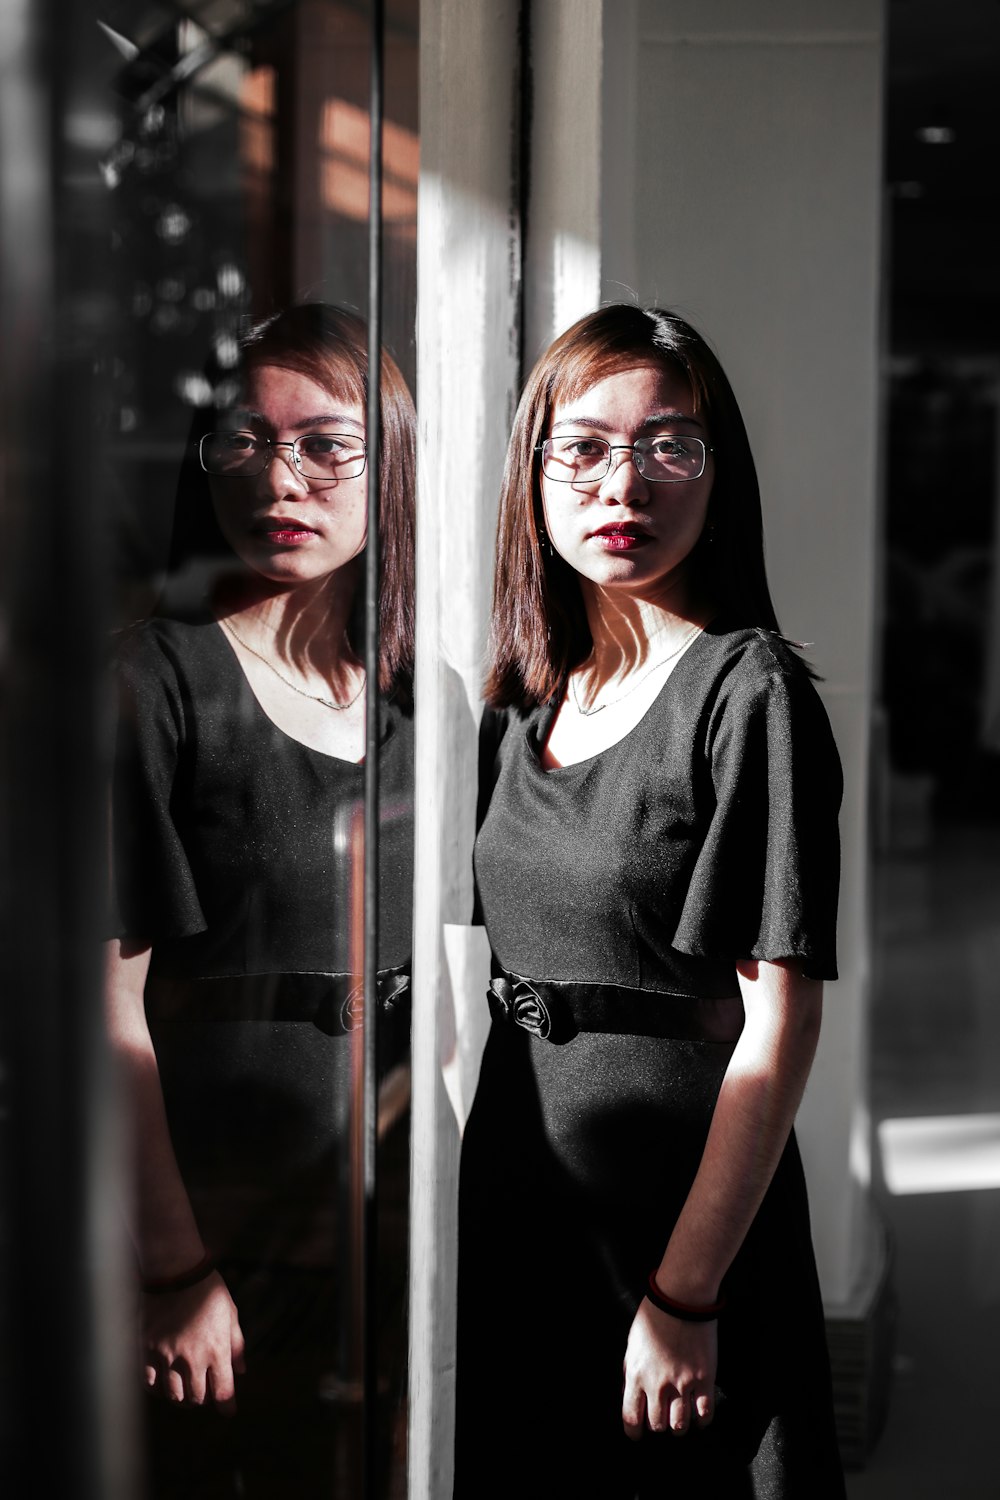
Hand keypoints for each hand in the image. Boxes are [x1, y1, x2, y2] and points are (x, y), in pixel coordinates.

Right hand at [141, 1271, 245, 1412]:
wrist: (176, 1271)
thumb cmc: (208, 1290)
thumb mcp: (230, 1314)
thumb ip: (236, 1345)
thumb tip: (241, 1371)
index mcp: (217, 1349)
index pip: (223, 1391)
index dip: (227, 1406)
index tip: (228, 1412)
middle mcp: (192, 1358)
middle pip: (197, 1398)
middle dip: (202, 1398)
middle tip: (203, 1392)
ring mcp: (167, 1356)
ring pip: (174, 1395)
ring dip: (181, 1396)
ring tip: (183, 1389)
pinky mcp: (147, 1350)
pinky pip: (150, 1383)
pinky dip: (158, 1388)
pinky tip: (162, 1382)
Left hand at [622, 1297, 716, 1438]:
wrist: (681, 1298)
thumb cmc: (654, 1317)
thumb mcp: (632, 1344)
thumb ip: (630, 1371)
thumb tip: (629, 1392)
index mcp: (635, 1375)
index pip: (631, 1417)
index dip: (634, 1432)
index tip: (637, 1434)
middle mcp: (657, 1384)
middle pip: (657, 1424)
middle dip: (658, 1425)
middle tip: (662, 1419)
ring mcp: (682, 1383)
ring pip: (680, 1425)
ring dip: (679, 1426)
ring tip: (680, 1420)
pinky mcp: (704, 1378)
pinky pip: (704, 1412)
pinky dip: (702, 1421)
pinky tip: (700, 1417)